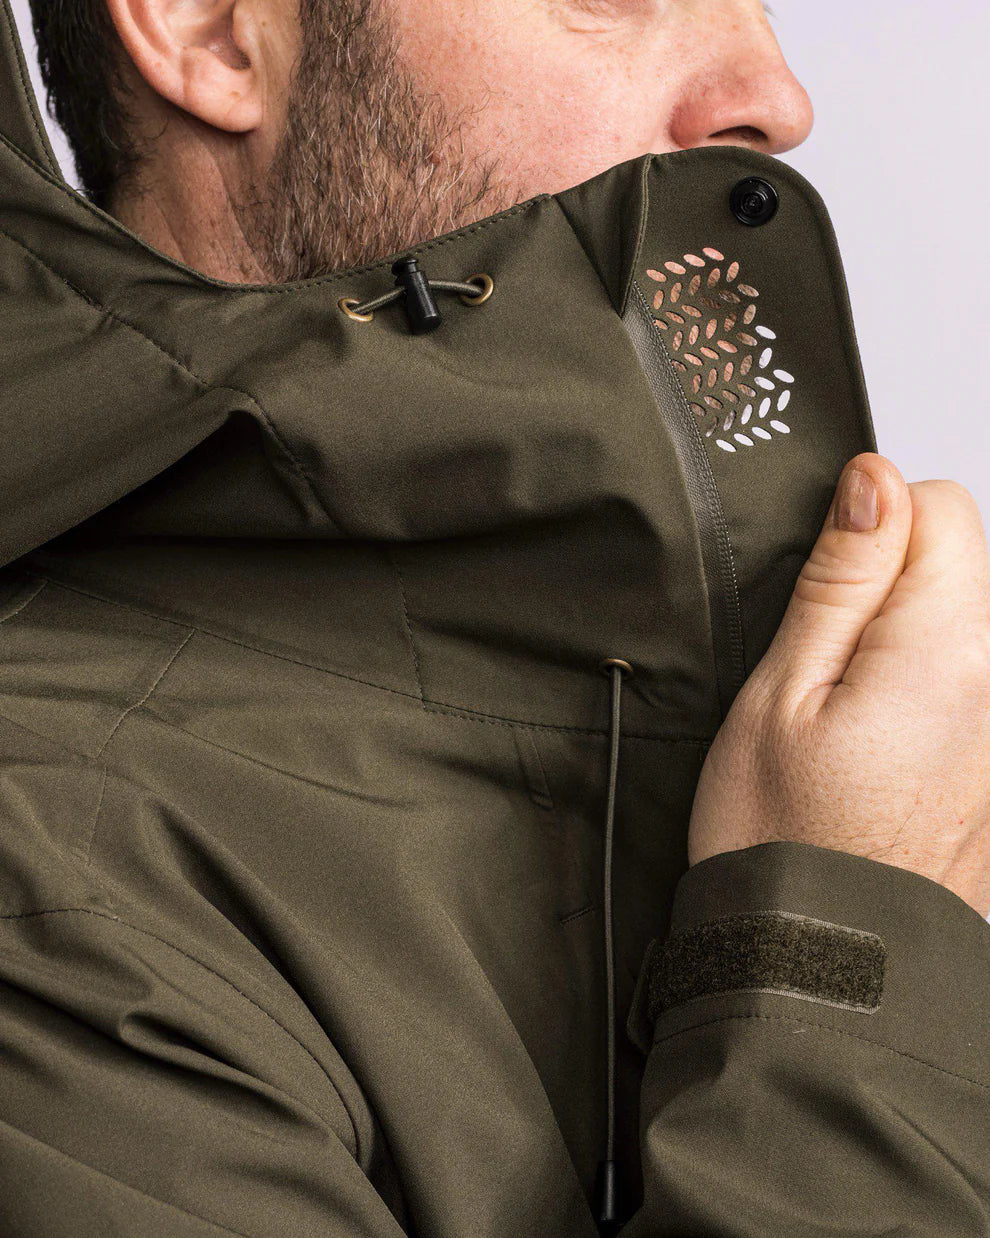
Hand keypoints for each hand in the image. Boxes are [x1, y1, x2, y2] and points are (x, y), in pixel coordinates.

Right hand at [688, 453, 989, 917]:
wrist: (827, 967)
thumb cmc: (784, 839)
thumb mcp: (782, 692)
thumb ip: (841, 580)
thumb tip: (873, 483)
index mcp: (949, 654)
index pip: (943, 507)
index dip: (870, 527)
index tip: (825, 588)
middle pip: (960, 565)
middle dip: (889, 587)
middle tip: (823, 668)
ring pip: (959, 626)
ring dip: (902, 643)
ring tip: (845, 719)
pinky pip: (964, 686)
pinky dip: (919, 693)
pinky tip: (874, 749)